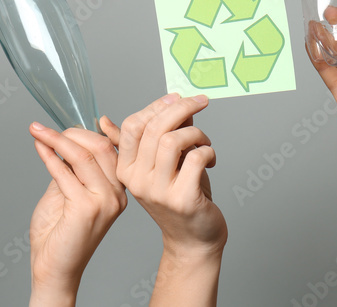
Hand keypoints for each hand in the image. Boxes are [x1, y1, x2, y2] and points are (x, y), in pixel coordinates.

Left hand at [28, 123, 125, 304]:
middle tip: (48, 129)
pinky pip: (65, 172)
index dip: (94, 130)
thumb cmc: (59, 236)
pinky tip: (39, 148)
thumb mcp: (66, 193)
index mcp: (116, 190)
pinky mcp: (86, 208)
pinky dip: (49, 156)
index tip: (71, 121)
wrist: (54, 270)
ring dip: (57, 139)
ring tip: (39, 132)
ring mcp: (104, 201)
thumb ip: (69, 169)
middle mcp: (116, 195)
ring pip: (84, 155)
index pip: (112, 150)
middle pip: (101, 147)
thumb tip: (62, 141)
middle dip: (72, 132)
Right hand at [100, 95, 226, 254]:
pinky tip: (210, 159)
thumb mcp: (162, 163)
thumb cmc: (180, 196)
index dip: (156, 106)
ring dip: (196, 133)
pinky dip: (208, 151)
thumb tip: (135, 111)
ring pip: (173, 140)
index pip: (132, 126)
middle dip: (181, 108)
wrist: (193, 238)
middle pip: (154, 129)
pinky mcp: (182, 199)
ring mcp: (158, 192)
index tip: (177, 97)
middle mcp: (137, 181)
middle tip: (200, 101)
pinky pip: (196, 159)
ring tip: (204, 141)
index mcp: (126, 168)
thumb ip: (154, 136)